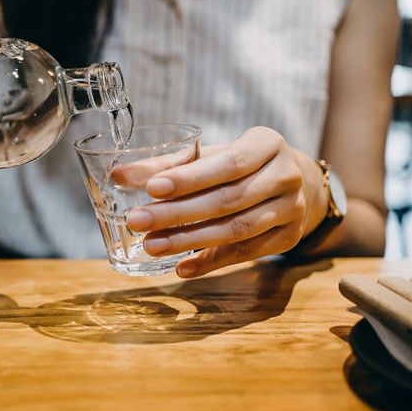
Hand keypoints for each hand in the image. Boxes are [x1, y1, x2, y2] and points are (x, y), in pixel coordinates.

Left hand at [124, 127, 328, 277]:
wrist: (291, 182)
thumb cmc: (238, 164)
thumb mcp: (211, 155)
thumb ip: (168, 164)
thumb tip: (119, 175)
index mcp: (267, 143)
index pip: (227, 163)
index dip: (189, 178)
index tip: (151, 188)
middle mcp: (286, 175)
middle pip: (227, 200)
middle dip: (178, 213)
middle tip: (137, 221)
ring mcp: (293, 209)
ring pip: (236, 230)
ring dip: (189, 241)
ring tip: (152, 245)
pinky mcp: (289, 238)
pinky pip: (246, 254)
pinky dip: (211, 262)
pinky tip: (181, 267)